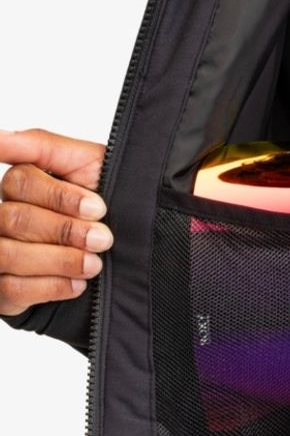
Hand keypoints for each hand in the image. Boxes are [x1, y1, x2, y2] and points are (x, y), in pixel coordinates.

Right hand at [0, 127, 111, 315]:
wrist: (131, 245)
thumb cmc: (106, 200)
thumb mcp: (86, 164)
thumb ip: (42, 145)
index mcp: (20, 185)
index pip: (20, 183)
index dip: (62, 198)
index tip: (99, 209)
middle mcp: (3, 217)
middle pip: (14, 220)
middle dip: (65, 232)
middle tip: (102, 239)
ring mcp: (0, 253)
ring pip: (8, 255)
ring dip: (60, 261)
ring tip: (94, 264)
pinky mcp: (5, 290)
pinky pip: (11, 290)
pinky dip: (50, 287)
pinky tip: (77, 284)